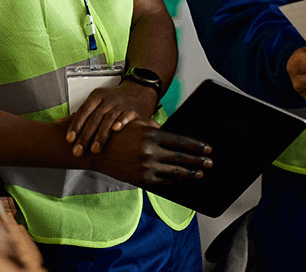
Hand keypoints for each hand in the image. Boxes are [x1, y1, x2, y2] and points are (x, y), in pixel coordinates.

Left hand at [65, 79, 158, 156]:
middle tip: (78, 151)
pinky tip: (116, 130)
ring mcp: (121, 104)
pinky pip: (126, 115)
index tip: (69, 139)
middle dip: (85, 136)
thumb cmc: (113, 101)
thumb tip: (59, 123)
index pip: (83, 110)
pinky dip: (121, 122)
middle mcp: (108, 99)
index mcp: (97, 97)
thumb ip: (79, 114)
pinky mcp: (133, 110)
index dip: (76, 125)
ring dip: (101, 135)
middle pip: (95, 117)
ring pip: (109, 118)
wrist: (137, 93)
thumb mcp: (95, 103)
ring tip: (94, 149)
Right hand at [92, 119, 212, 186]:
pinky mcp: (140, 179)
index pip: (180, 142)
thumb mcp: (135, 123)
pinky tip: (182, 179)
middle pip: (181, 158)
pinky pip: (162, 182)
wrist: (94, 151)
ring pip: (174, 173)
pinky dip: (175, 181)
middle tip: (210, 163)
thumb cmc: (115, 134)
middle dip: (198, 161)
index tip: (207, 149)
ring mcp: (145, 168)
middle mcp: (150, 153)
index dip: (196, 146)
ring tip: (201, 173)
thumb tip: (168, 132)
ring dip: (190, 173)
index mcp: (151, 136)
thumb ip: (153, 127)